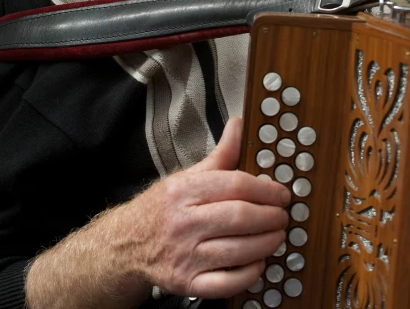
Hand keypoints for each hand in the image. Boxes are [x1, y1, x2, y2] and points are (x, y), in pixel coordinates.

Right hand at [119, 117, 289, 299]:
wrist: (127, 243)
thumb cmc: (162, 207)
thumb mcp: (187, 176)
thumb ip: (220, 154)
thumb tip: (239, 125)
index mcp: (184, 191)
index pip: (235, 185)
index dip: (265, 190)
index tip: (281, 194)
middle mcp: (183, 222)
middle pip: (239, 217)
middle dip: (270, 217)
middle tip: (282, 216)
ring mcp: (185, 255)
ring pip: (238, 251)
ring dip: (266, 244)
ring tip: (276, 236)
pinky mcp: (187, 283)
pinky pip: (226, 283)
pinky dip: (249, 274)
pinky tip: (257, 262)